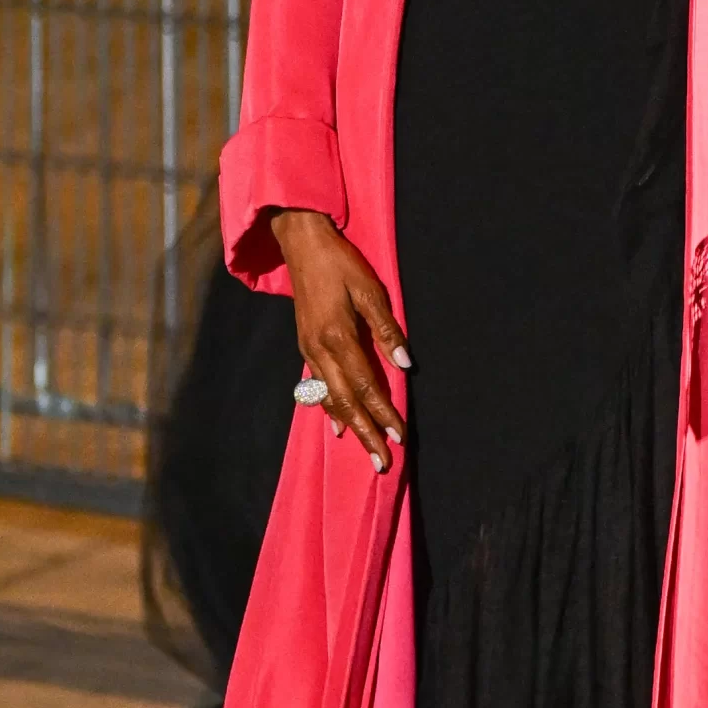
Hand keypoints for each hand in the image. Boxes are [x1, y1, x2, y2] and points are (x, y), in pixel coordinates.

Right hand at [272, 208, 408, 472]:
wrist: (302, 244)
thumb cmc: (340, 264)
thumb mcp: (370, 290)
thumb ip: (387, 329)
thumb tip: (405, 365)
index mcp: (339, 337)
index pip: (366, 386)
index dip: (383, 413)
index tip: (399, 437)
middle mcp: (320, 350)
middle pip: (346, 402)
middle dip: (367, 433)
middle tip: (383, 462)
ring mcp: (309, 350)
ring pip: (331, 398)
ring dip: (351, 426)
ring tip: (365, 450)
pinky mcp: (305, 346)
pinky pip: (318, 387)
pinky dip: (329, 409)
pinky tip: (338, 425)